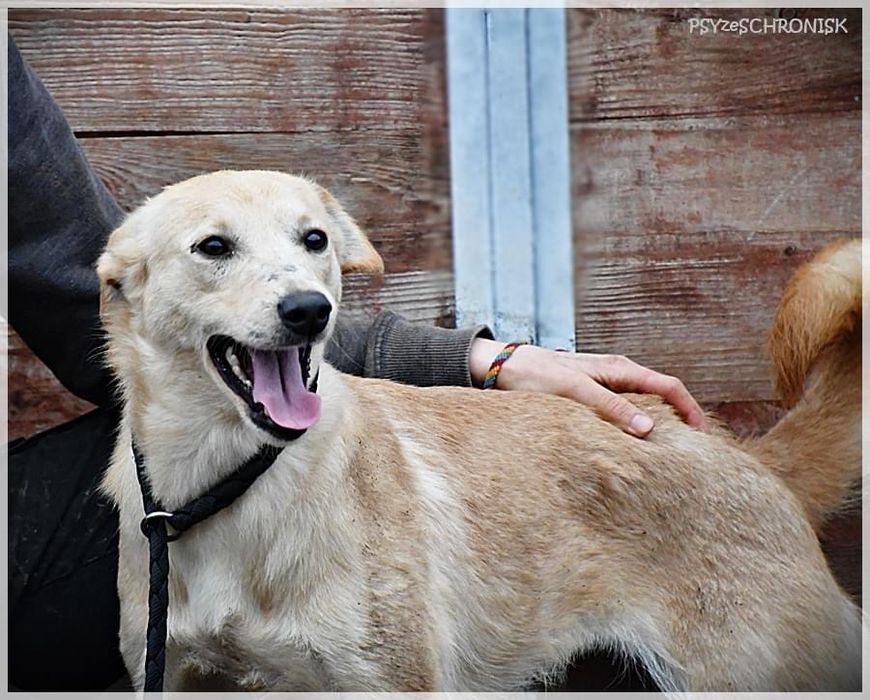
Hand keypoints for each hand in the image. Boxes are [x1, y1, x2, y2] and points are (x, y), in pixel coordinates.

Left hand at [469, 338, 706, 437]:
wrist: (505, 367)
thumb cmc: (537, 375)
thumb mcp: (575, 391)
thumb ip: (610, 408)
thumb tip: (649, 428)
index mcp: (619, 368)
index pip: (669, 386)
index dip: (691, 409)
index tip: (703, 436)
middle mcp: (617, 373)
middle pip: (662, 394)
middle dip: (681, 418)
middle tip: (692, 450)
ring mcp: (606, 383)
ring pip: (644, 403)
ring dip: (659, 422)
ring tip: (668, 451)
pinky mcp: (592, 394)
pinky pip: (624, 409)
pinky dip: (636, 424)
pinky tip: (634, 443)